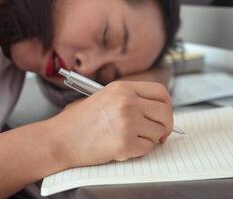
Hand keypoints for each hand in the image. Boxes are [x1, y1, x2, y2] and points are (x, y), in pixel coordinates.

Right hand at [49, 81, 172, 167]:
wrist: (59, 139)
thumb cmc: (80, 120)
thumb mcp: (106, 96)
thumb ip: (132, 98)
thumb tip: (157, 108)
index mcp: (123, 88)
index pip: (161, 91)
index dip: (167, 104)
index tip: (164, 114)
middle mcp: (128, 102)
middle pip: (165, 112)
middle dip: (166, 125)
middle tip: (159, 133)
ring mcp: (127, 122)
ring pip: (158, 132)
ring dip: (150, 139)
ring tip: (132, 138)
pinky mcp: (125, 143)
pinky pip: (148, 148)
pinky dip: (140, 150)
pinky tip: (124, 146)